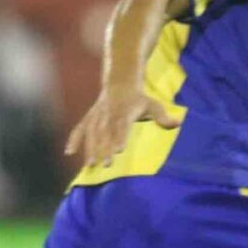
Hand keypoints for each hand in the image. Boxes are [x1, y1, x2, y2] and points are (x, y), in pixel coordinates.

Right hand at [65, 85, 180, 167]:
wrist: (119, 82)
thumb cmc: (139, 98)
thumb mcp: (153, 104)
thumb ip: (163, 116)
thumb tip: (178, 123)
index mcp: (124, 111)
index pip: (122, 126)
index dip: (120, 137)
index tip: (119, 150)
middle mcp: (108, 114)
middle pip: (106, 133)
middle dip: (105, 148)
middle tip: (106, 165)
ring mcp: (97, 116)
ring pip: (92, 133)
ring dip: (90, 148)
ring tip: (90, 165)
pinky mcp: (89, 118)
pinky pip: (79, 128)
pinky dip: (74, 139)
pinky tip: (69, 153)